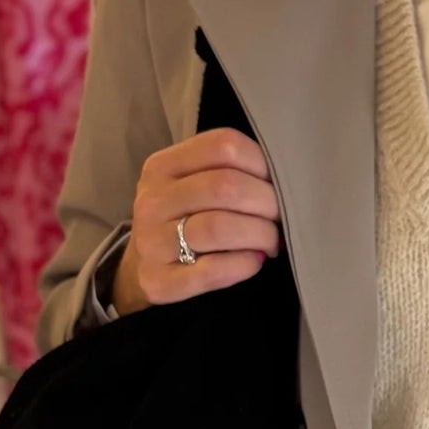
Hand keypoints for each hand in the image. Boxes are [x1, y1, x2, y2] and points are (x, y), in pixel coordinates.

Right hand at [110, 127, 280, 315]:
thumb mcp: (192, 183)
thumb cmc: (185, 218)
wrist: (143, 268)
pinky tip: (255, 260)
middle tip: (281, 217)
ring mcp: (152, 243)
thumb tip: (286, 177)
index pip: (223, 146)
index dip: (262, 163)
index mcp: (162, 166)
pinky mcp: (159, 282)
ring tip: (270, 241)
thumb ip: (228, 171)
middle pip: (225, 187)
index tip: (275, 182)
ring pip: (219, 227)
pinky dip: (245, 264)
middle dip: (268, 203)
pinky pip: (214, 271)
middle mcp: (152, 201)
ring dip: (260, 234)